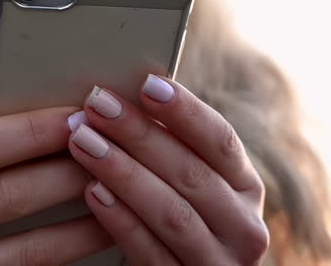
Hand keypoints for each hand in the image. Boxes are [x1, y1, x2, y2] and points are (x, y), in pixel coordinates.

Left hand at [66, 76, 269, 264]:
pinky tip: (93, 193)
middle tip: (97, 105)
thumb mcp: (185, 185)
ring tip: (84, 142)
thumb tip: (123, 94)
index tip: (148, 83)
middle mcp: (244, 227)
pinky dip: (121, 220)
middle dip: (140, 134)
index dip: (186, 111)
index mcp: (246, 187)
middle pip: (192, 173)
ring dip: (124, 172)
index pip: (222, 141)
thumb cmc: (174, 217)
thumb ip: (170, 148)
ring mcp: (218, 263)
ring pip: (173, 212)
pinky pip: (151, 252)